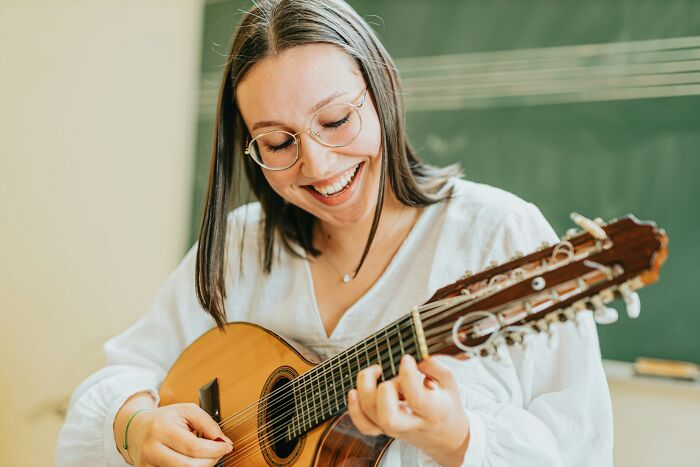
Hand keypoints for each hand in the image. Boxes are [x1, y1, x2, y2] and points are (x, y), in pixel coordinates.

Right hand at [119, 402, 232, 466]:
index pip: (194, 447)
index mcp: (161, 428)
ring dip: (201, 466)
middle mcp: (151, 449)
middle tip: (218, 453)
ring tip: (205, 456)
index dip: (215, 450)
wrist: (137, 429)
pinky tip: (192, 460)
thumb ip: (207, 423)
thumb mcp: (187, 411)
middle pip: (189, 466)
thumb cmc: (165, 419)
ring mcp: (147, 464)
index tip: (227, 446)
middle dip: (210, 461)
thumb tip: (223, 441)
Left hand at [347, 355, 469, 466]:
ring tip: (376, 371)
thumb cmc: (446, 404)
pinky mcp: (384, 430)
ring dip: (366, 390)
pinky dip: (354, 409)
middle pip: (388, 417)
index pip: (416, 398)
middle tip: (387, 373)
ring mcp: (395, 429)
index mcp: (433, 411)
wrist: (445, 436)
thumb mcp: (450, 383)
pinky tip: (354, 391)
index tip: (406, 358)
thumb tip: (416, 357)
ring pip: (371, 417)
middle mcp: (412, 424)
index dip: (407, 375)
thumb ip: (435, 367)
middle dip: (383, 390)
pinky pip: (364, 426)